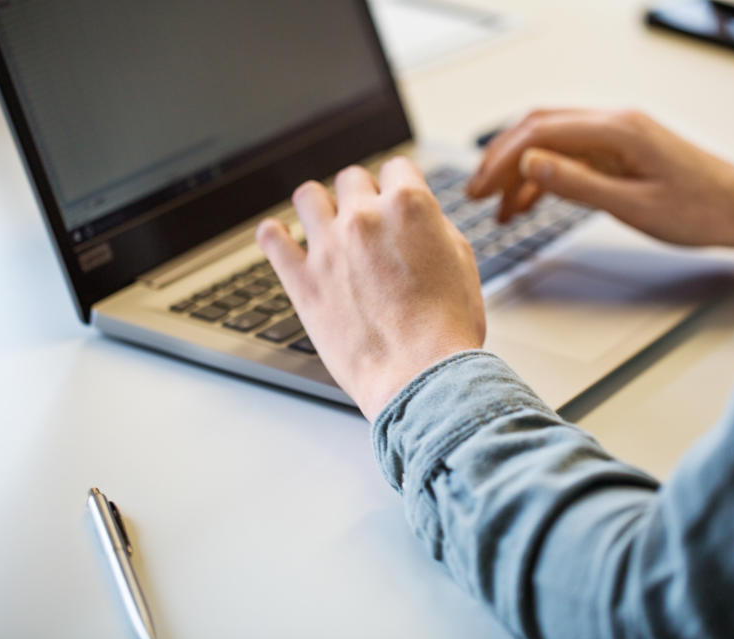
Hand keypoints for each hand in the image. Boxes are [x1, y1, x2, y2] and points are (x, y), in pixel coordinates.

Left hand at [256, 157, 485, 420]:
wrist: (421, 376)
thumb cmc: (446, 330)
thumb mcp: (461, 261)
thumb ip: (433, 227)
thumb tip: (417, 217)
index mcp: (409, 207)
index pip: (396, 167)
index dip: (399, 184)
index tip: (394, 198)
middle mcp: (365, 218)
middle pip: (351, 178)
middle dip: (361, 196)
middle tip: (367, 222)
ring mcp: (328, 248)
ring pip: (307, 195)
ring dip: (318, 206)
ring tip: (324, 225)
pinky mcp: (302, 281)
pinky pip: (271, 239)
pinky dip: (275, 236)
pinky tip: (282, 239)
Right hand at [467, 109, 733, 247]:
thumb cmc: (702, 211)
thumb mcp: (633, 205)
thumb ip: (578, 184)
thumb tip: (529, 164)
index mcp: (617, 130)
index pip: (540, 132)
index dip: (501, 159)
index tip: (478, 187)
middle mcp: (615, 124)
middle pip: (540, 129)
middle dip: (502, 160)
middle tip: (476, 194)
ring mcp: (619, 137)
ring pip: (554, 144)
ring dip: (522, 172)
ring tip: (499, 208)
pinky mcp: (624, 152)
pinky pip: (574, 158)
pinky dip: (547, 178)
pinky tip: (532, 203)